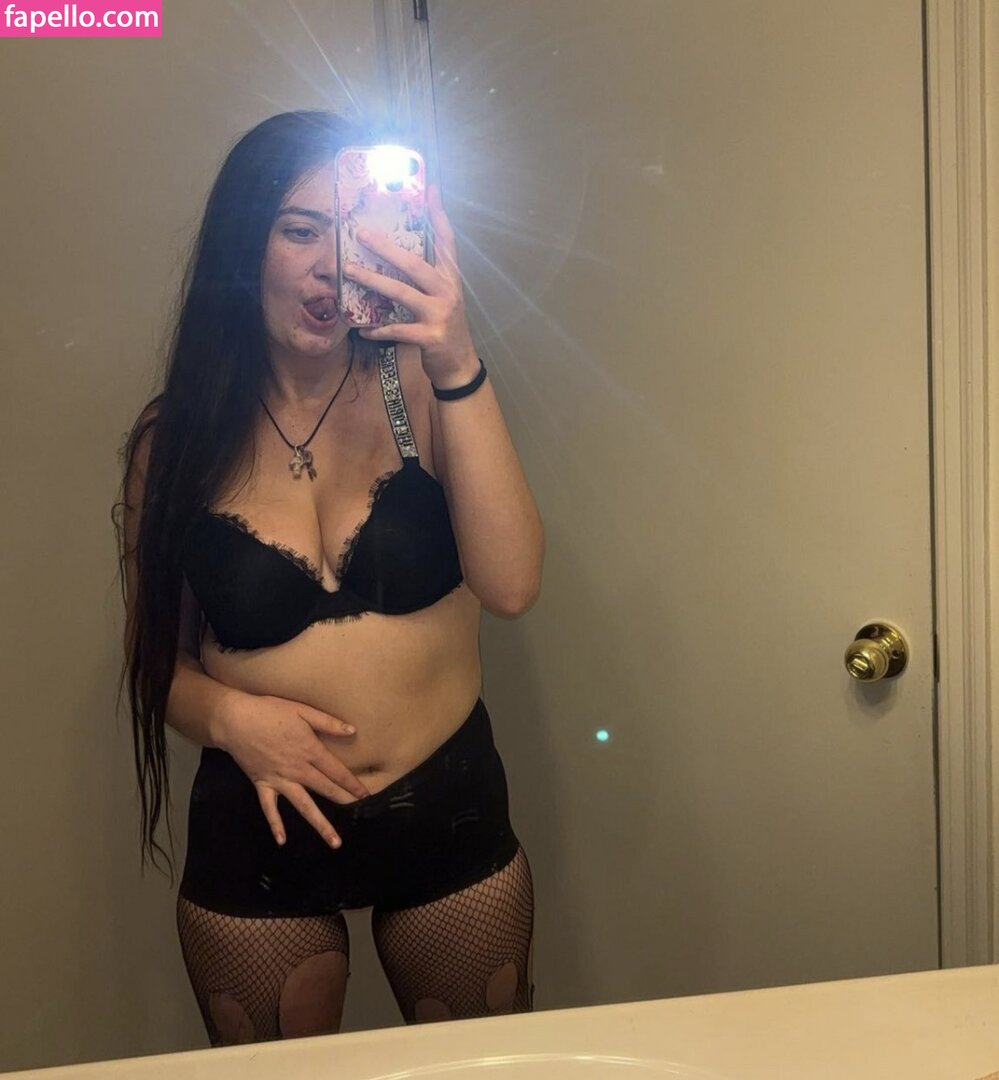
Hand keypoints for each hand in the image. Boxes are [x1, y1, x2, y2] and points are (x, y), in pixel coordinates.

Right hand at [216, 691, 369, 848]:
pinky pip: (269, 808)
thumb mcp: (302, 710)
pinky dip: (275, 824)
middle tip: (360, 813)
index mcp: (309, 751)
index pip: (336, 771)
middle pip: (325, 789)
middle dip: (344, 801)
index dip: (352, 783)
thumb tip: (352, 731)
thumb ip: (328, 722)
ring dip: (320, 824)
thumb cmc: (270, 711)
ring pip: (304, 805)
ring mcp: (280, 780)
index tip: (366, 794)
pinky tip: (282, 840)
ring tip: (334, 842)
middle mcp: (297, 769)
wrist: (235, 720)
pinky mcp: (262, 784)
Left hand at [343, 185, 480, 387]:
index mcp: (450, 278)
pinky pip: (397, 330)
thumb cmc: (444, 326)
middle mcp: (447, 291)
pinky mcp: (430, 337)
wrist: (459, 364)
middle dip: (386, 248)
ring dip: (372, 281)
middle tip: (361, 233)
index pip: (447, 241)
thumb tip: (396, 256)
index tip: (429, 189)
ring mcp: (440, 314)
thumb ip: (426, 277)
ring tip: (349, 271)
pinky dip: (378, 329)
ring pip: (402, 293)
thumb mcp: (442, 297)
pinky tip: (362, 328)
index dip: (438, 215)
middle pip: (415, 264)